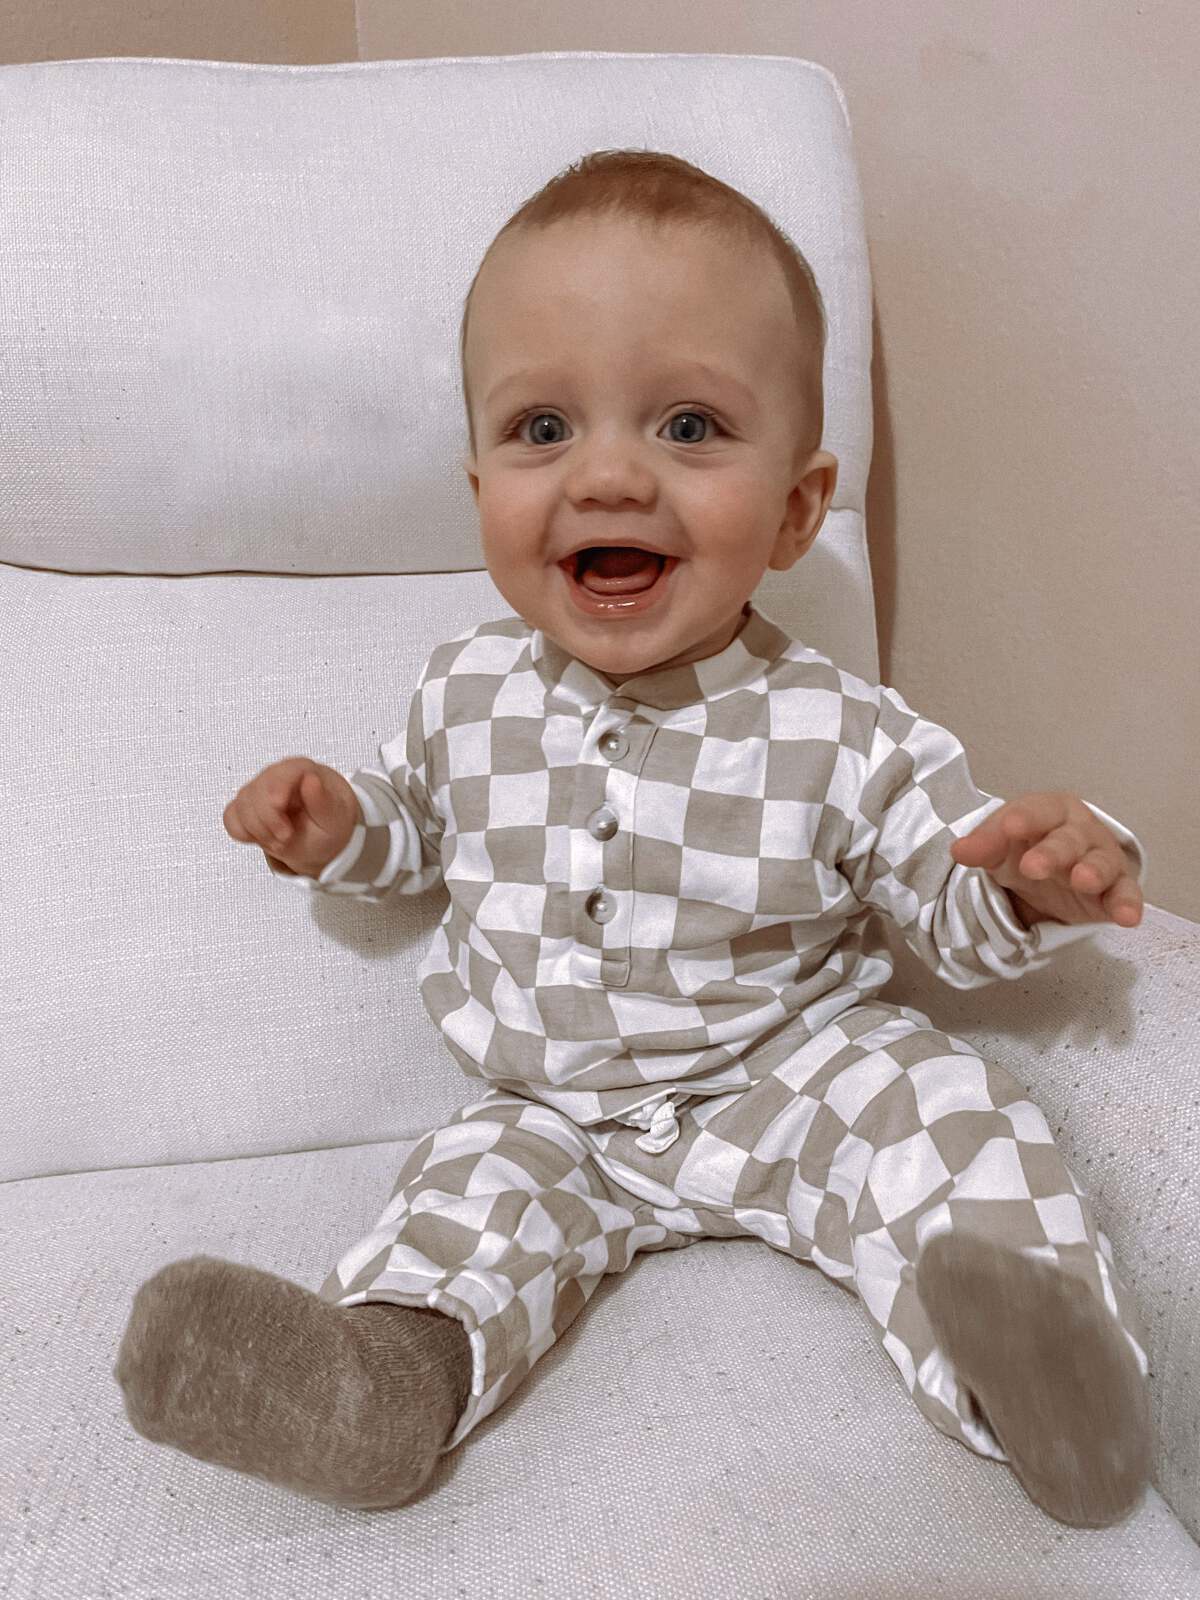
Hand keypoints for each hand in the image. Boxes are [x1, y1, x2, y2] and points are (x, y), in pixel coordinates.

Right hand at [223, 757, 359, 878]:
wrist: (322, 837)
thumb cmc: (330, 823)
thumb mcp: (336, 819)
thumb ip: (323, 801)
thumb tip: (311, 779)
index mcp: (303, 770)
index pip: (282, 773)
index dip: (276, 794)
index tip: (282, 819)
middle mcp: (277, 775)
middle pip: (256, 791)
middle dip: (268, 822)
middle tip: (286, 838)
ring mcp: (258, 789)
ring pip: (241, 806)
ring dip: (259, 831)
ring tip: (281, 841)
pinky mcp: (245, 806)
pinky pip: (231, 818)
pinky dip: (244, 833)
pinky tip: (264, 836)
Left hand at [950, 791, 1143, 928]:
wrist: (1054, 870)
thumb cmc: (1027, 847)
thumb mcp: (1000, 846)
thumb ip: (983, 845)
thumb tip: (959, 850)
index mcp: (1050, 811)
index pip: (1037, 810)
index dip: (1025, 818)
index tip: (1010, 827)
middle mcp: (1080, 831)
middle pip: (1068, 838)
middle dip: (1053, 851)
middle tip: (1032, 868)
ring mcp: (1101, 859)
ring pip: (1101, 863)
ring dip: (1093, 871)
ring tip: (1083, 881)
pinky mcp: (1115, 890)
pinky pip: (1125, 895)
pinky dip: (1128, 904)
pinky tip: (1127, 918)